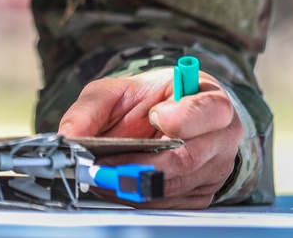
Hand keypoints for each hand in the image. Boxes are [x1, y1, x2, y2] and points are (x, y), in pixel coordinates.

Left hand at [58, 68, 241, 208]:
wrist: (165, 118)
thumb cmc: (148, 100)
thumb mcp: (117, 91)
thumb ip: (92, 108)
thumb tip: (70, 135)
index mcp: (210, 99)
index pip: (210, 110)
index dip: (182, 117)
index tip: (154, 115)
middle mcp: (222, 136)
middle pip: (189, 157)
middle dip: (141, 163)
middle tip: (104, 163)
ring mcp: (215, 168)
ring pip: (176, 184)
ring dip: (134, 183)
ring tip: (102, 175)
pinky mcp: (202, 193)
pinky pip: (171, 203)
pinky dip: (139, 197)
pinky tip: (116, 186)